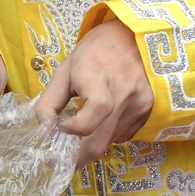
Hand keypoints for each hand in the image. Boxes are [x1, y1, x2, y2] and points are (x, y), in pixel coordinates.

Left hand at [36, 18, 153, 164]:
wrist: (132, 38)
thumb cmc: (93, 53)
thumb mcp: (64, 71)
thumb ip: (49, 104)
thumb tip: (45, 134)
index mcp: (99, 76)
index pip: (95, 111)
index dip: (74, 128)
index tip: (60, 127)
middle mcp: (125, 92)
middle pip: (100, 141)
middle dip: (76, 156)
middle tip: (60, 157)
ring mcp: (141, 104)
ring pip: (110, 142)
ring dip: (91, 145)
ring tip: (80, 132)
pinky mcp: (150, 111)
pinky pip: (123, 136)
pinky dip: (107, 136)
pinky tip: (102, 121)